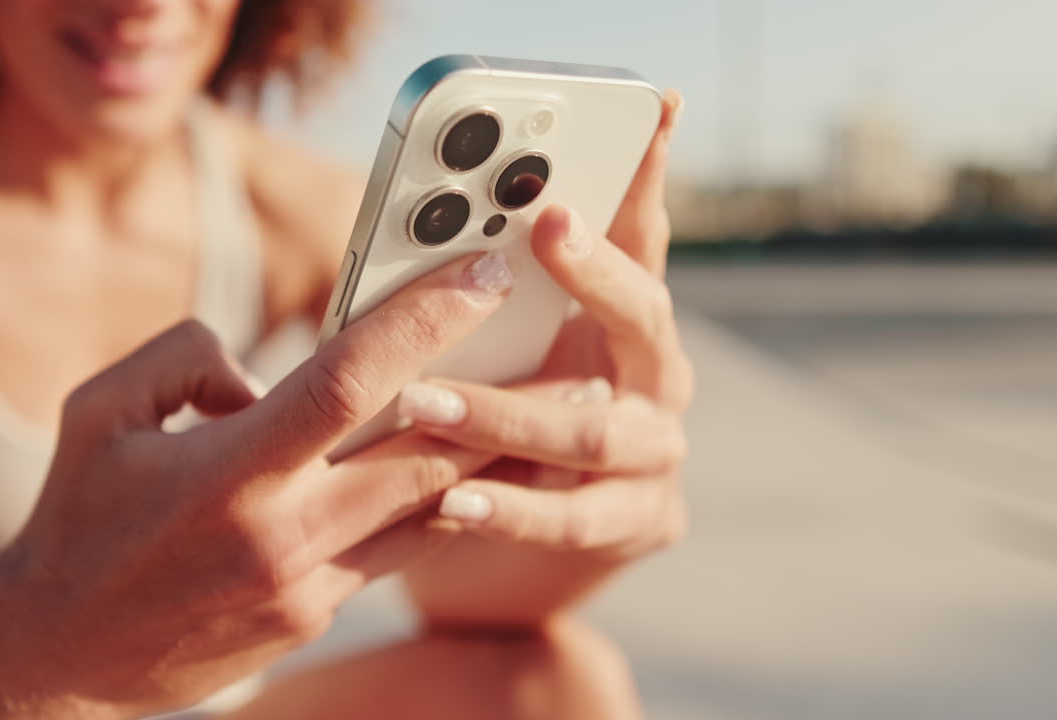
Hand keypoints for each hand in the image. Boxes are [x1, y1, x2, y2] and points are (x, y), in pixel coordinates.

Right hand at [0, 250, 513, 719]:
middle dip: (510, 405)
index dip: (425, 321)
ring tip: (561, 423)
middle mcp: (284, 533)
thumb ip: (185, 357)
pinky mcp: (318, 612)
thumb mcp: (99, 410)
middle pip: (427, 455)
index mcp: (228, 472)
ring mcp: (309, 584)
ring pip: (433, 511)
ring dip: (502, 464)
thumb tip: (264, 373)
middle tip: (577, 362)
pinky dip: (446, 506)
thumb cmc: (75, 520)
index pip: (351, 382)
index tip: (482, 275)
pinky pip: (402, 549)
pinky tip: (483, 477)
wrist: (60, 655)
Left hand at [402, 91, 691, 624]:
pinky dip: (511, 508)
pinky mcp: (641, 519)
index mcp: (627, 319)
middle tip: (542, 225)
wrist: (515, 558)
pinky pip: (575, 516)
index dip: (644, 175)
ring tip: (424, 403)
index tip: (646, 108)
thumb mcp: (497, 353)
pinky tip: (450, 499)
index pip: (643, 234)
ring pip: (592, 430)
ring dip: (504, 413)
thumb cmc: (501, 425)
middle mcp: (659, 376)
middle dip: (595, 272)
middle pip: (646, 315)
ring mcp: (658, 452)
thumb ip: (480, 302)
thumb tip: (418, 233)